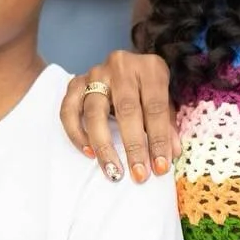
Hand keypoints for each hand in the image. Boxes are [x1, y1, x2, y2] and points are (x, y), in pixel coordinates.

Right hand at [61, 50, 177, 184]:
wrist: (126, 64)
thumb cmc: (148, 87)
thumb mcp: (165, 99)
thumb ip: (167, 125)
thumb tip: (171, 154)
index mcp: (150, 68)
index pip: (156, 107)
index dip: (159, 139)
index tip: (160, 168)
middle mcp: (122, 66)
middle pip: (126, 109)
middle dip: (133, 146)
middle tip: (138, 175)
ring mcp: (96, 73)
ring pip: (94, 111)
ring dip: (103, 145)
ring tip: (113, 170)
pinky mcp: (76, 81)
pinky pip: (68, 110)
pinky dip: (76, 133)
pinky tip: (88, 152)